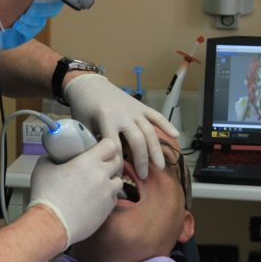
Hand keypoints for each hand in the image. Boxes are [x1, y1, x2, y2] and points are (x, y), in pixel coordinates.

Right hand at [28, 138, 122, 247]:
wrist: (52, 224)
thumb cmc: (46, 197)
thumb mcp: (42, 169)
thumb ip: (51, 158)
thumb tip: (53, 156)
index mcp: (88, 162)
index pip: (110, 145)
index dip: (105, 145)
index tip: (100, 147)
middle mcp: (102, 175)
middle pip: (118, 161)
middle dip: (110, 161)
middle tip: (100, 164)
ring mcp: (107, 193)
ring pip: (119, 180)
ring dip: (111, 179)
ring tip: (99, 182)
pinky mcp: (108, 209)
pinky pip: (114, 197)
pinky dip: (108, 195)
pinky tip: (96, 197)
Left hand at [64, 73, 178, 178]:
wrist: (90, 84)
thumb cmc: (84, 107)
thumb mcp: (84, 125)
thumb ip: (93, 142)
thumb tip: (102, 163)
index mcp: (107, 119)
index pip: (115, 146)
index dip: (118, 164)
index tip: (119, 177)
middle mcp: (124, 115)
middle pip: (137, 140)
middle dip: (142, 160)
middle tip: (144, 176)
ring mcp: (135, 110)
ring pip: (149, 131)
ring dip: (156, 150)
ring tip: (160, 166)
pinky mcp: (141, 106)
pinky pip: (156, 116)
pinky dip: (167, 124)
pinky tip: (176, 135)